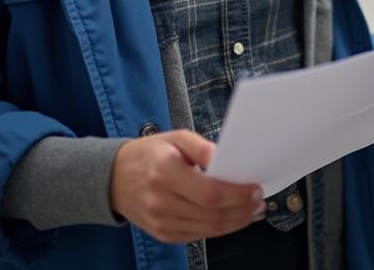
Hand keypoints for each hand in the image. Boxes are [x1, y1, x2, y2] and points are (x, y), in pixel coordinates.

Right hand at [109, 129, 265, 243]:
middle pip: (212, 214)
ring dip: (235, 222)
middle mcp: (162, 202)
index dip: (237, 194)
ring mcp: (161, 222)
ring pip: (208, 229)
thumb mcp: (176, 138)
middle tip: (259, 201)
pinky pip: (198, 236)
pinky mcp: (163, 234)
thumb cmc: (150, 153)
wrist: (113, 178)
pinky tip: (232, 219)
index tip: (256, 188)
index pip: (210, 193)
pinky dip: (219, 229)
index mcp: (166, 172)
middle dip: (242, 210)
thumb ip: (203, 147)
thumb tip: (226, 159)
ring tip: (252, 211)